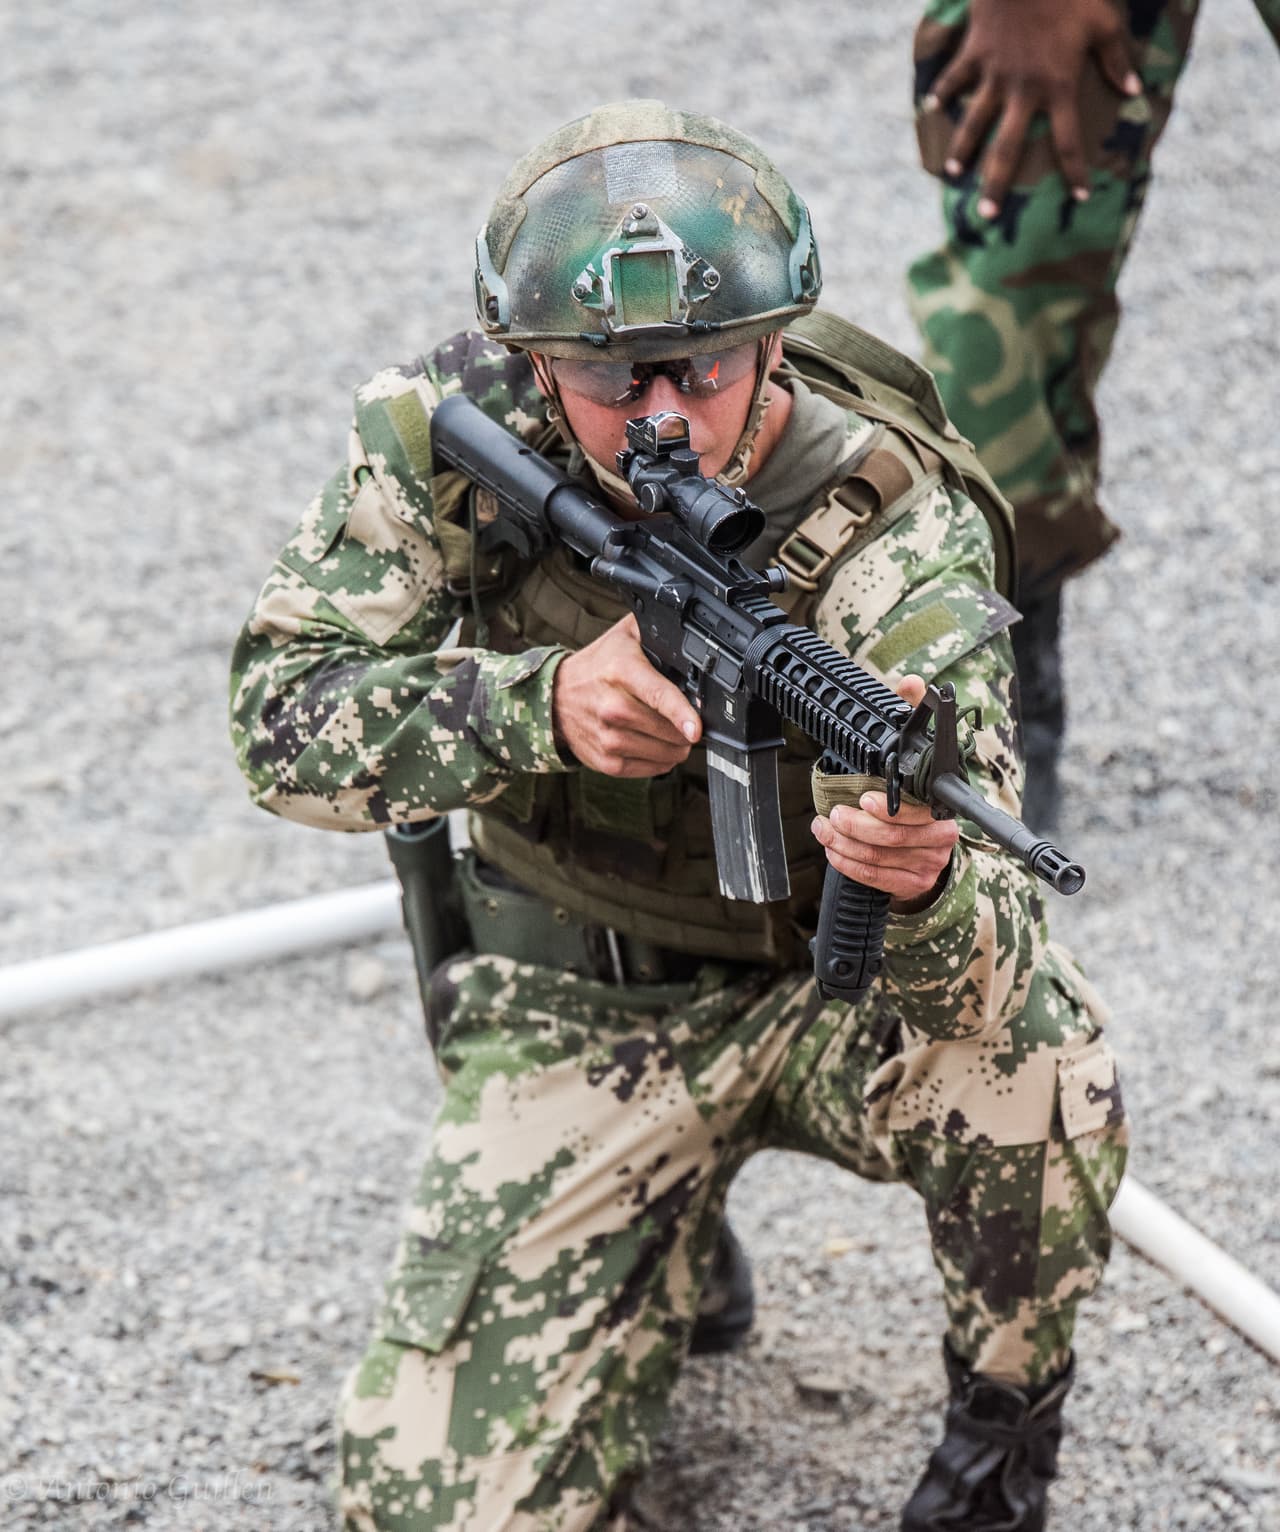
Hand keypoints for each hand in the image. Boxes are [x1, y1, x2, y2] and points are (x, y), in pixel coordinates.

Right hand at [552, 613, 700, 775]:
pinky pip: (650, 768)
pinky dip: (662, 760)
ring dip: (677, 746)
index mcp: (621, 671)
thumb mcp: (625, 636)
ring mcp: (607, 737)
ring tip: (673, 733)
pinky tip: (658, 745)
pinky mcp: (605, 761)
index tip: (696, 729)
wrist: (556, 698)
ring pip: (663, 753)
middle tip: (687, 721)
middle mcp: (611, 707)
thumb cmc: (598, 666)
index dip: (681, 714)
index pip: (657, 695)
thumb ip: (657, 631)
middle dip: (687, 729)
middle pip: (667, 730)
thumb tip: (690, 637)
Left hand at [809, 675, 959, 912]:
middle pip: (895, 837)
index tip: (863, 799)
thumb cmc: (913, 797)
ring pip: (881, 858)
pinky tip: (833, 850)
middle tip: (832, 815)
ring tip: (823, 829)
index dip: (888, 808)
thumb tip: (912, 682)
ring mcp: (929, 863)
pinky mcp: (913, 884)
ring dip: (845, 844)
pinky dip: (849, 863)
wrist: (927, 846)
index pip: (918, 810)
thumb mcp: (913, 752)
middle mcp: (941, 836)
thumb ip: (910, 715)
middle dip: (857, 826)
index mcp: (941, 805)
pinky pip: (876, 877)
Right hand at [926, 0, 1140, 216]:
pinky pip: (955, 77)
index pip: (1068, 140)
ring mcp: (995, 73)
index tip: (1080, 197)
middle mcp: (1023, 89)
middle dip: (997, 185)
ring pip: (974, 121)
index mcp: (1058, 85)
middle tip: (987, 216)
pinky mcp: (975, 52)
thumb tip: (1132, 91)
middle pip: (1008, 148)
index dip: (1075, 171)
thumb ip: (1116, 59)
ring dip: (962, 148)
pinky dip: (943, 90)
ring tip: (952, 173)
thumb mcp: (1104, 21)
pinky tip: (933, 107)